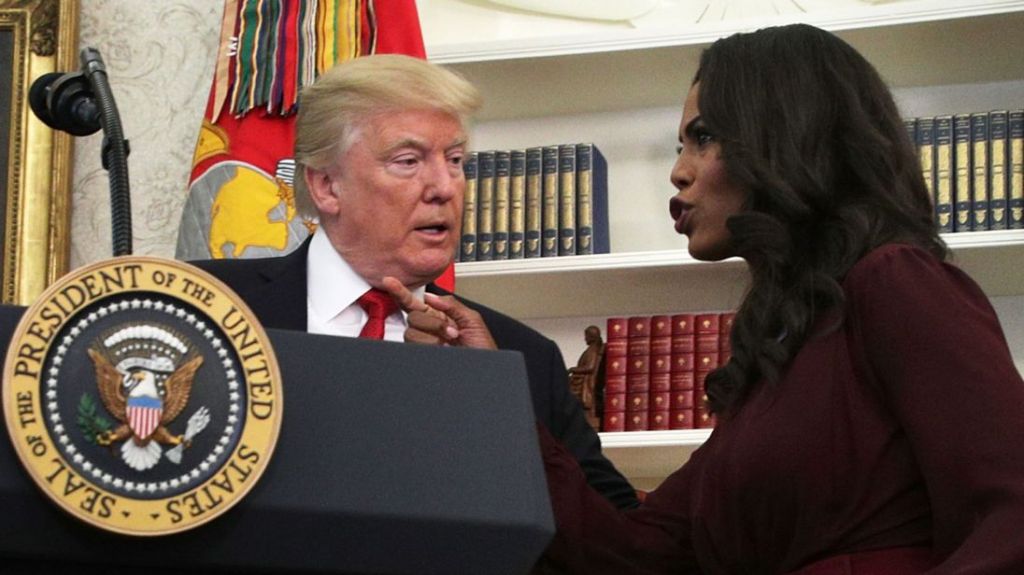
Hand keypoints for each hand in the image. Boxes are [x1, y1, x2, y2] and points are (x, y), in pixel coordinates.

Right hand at [380, 277, 497, 349]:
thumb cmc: (482, 348)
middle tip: (452, 332)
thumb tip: (430, 297)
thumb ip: (451, 304)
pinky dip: (430, 344)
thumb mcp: (473, 320)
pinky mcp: (421, 354)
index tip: (389, 281)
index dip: (401, 292)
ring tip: (449, 343)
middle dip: (432, 323)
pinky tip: (442, 348)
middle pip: (413, 316)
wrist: (484, 368)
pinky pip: (413, 345)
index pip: (415, 303)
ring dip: (433, 336)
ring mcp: (424, 343)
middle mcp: (429, 329)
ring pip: (411, 332)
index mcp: (439, 317)